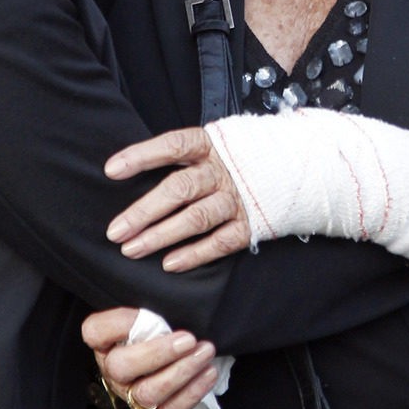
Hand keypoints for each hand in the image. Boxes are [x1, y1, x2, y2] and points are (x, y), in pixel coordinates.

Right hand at [84, 307, 219, 408]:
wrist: (170, 354)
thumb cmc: (157, 325)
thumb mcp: (147, 308)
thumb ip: (148, 300)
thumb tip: (169, 283)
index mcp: (104, 340)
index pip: (96, 332)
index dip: (119, 323)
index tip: (148, 313)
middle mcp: (112, 369)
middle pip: (122, 367)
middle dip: (158, 353)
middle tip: (189, 338)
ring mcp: (131, 393)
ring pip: (146, 393)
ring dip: (180, 373)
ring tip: (205, 352)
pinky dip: (191, 393)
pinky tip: (208, 372)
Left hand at [105, 126, 250, 269]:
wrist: (296, 168)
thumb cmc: (238, 157)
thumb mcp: (212, 145)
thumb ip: (180, 157)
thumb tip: (128, 172)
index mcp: (210, 144)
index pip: (172, 145)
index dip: (141, 156)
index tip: (111, 170)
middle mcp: (223, 171)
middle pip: (179, 189)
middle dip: (144, 211)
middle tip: (115, 231)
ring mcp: (237, 199)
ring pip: (196, 219)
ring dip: (161, 236)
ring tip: (132, 250)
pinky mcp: (250, 225)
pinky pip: (220, 242)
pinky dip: (194, 254)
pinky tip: (170, 264)